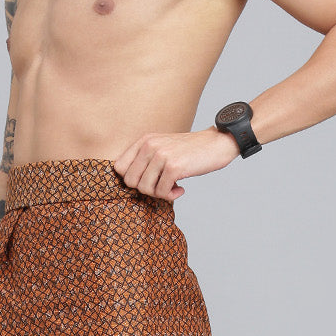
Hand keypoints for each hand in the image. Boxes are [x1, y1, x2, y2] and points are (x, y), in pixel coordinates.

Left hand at [112, 126, 239, 200]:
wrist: (217, 143)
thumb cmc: (190, 150)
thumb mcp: (163, 146)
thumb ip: (146, 159)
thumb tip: (130, 183)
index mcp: (144, 140)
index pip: (119, 167)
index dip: (131, 179)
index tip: (147, 180)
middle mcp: (150, 145)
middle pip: (130, 181)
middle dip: (145, 189)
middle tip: (161, 186)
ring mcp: (161, 155)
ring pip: (145, 189)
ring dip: (159, 194)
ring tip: (172, 187)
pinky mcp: (174, 167)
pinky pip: (162, 192)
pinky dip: (171, 195)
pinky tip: (180, 189)